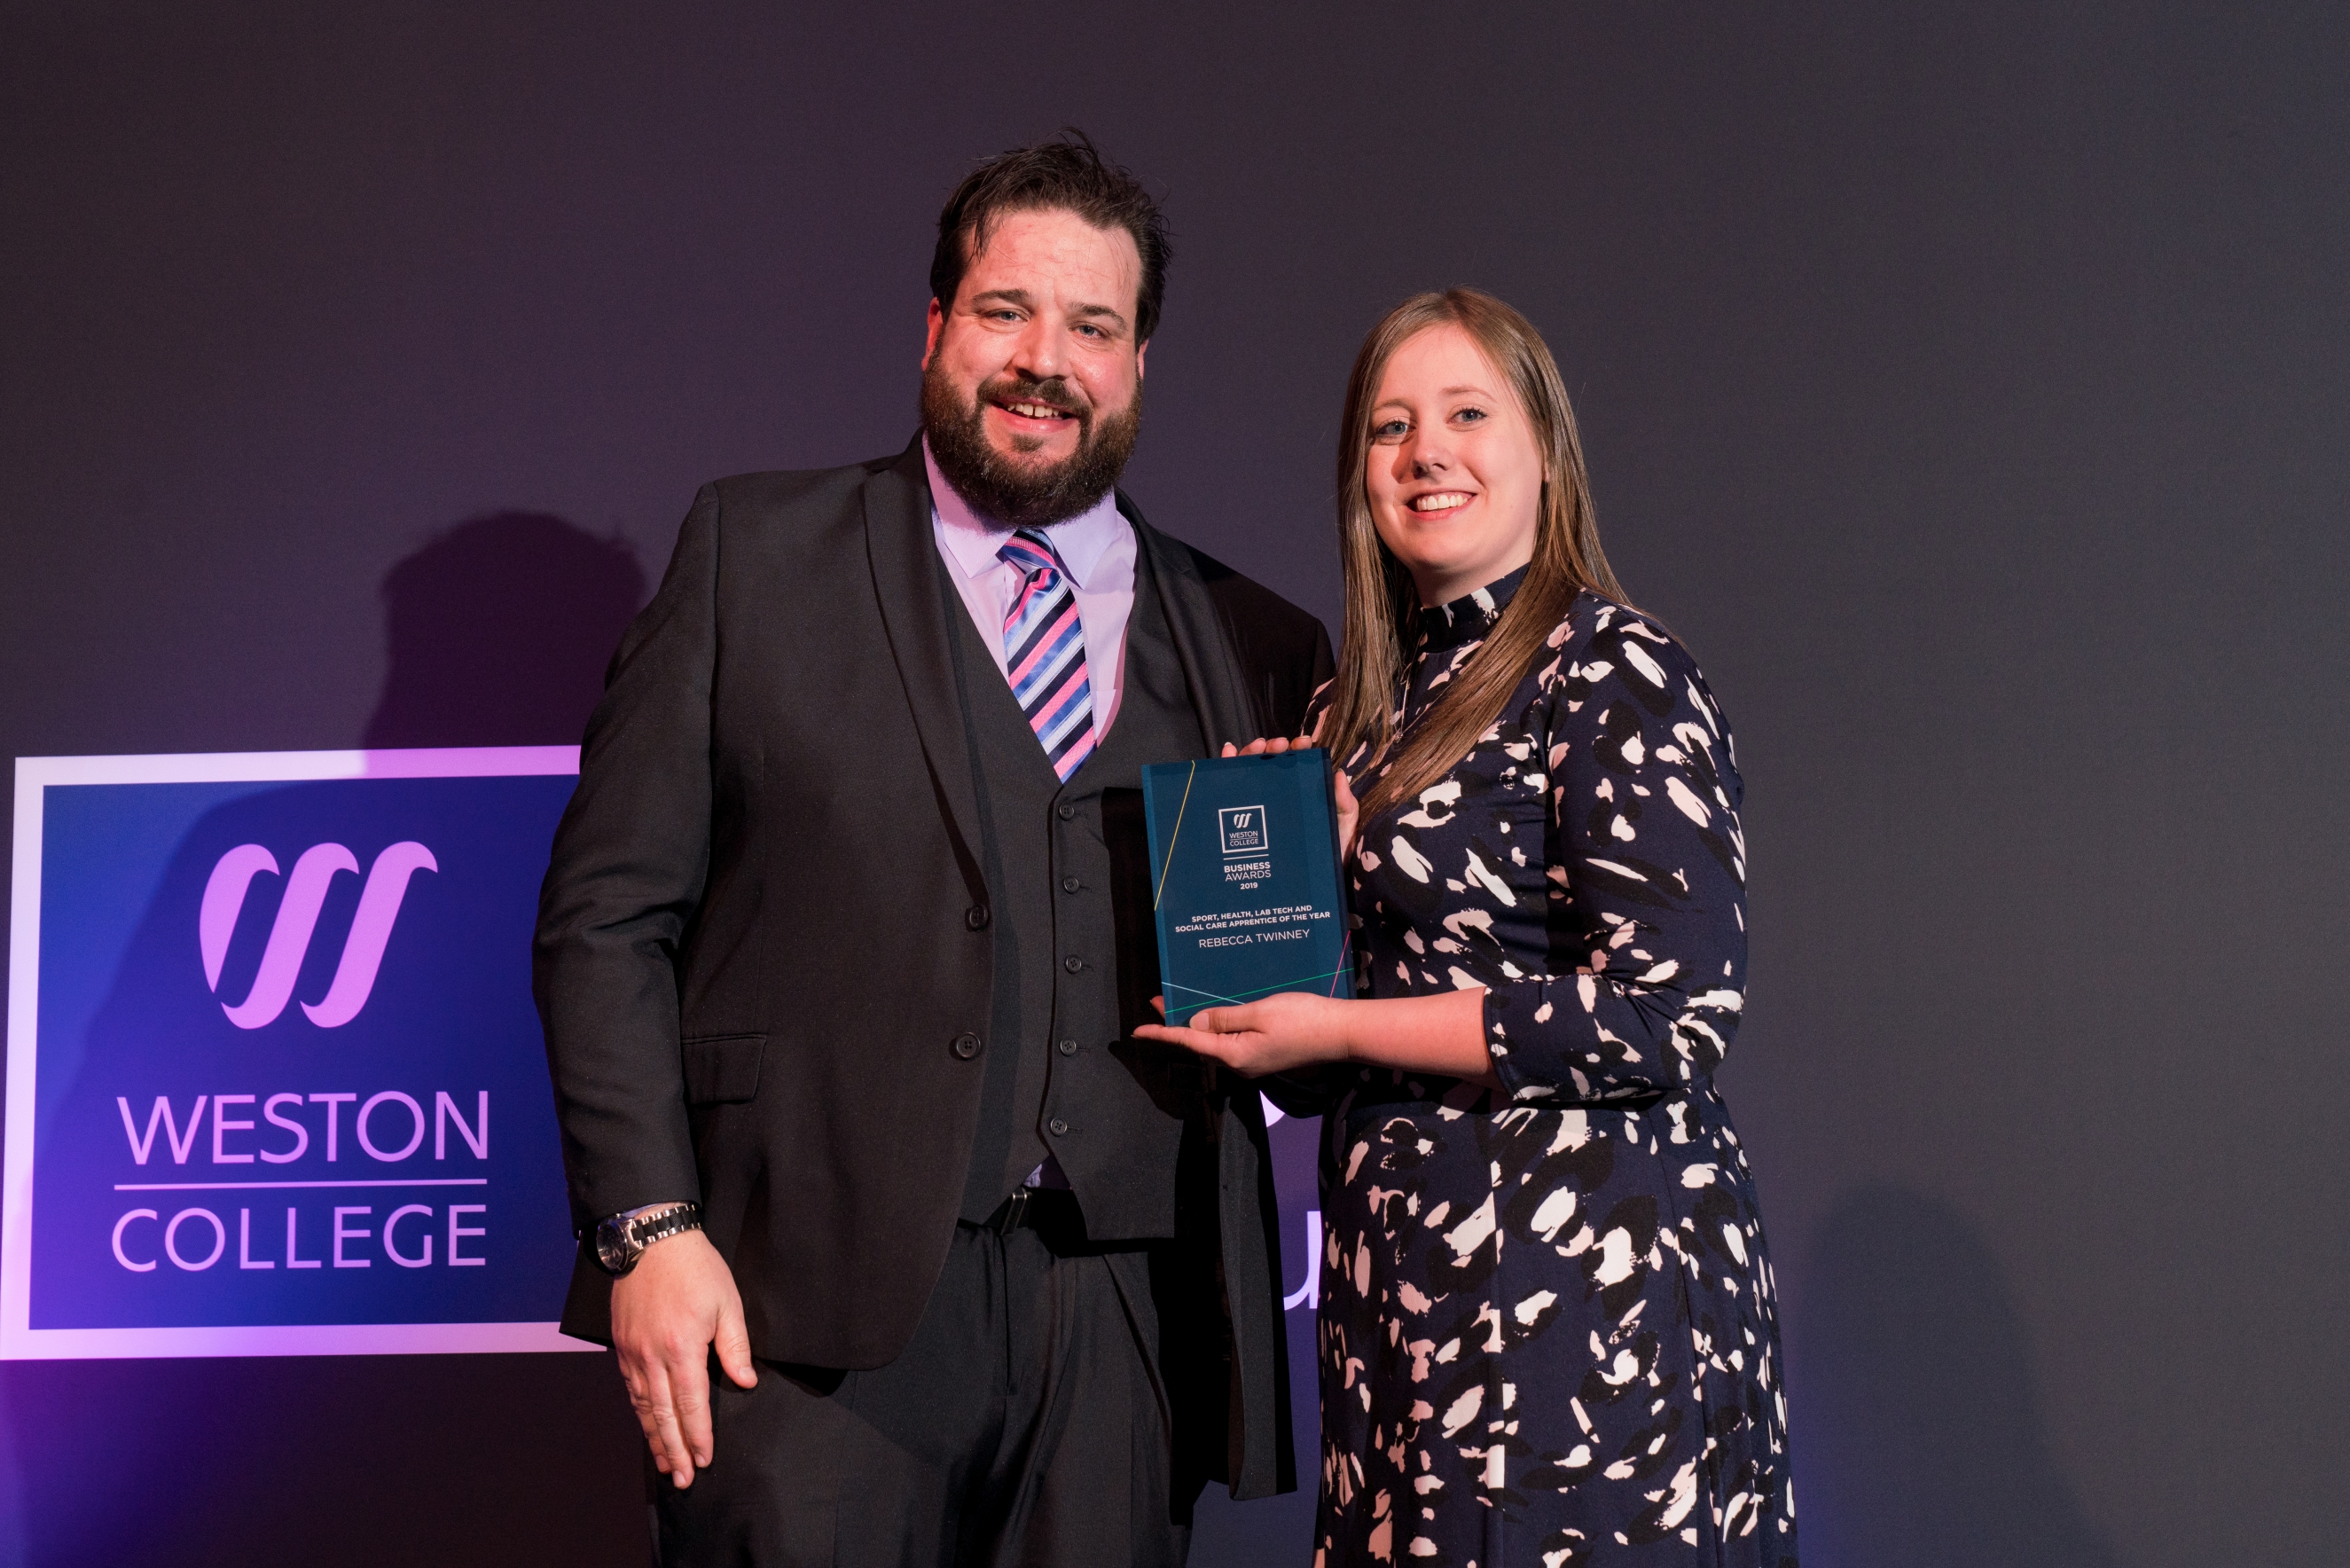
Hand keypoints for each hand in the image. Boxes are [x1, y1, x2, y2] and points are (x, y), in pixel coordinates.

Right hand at [610, 1227, 755, 1487]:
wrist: (650, 1239)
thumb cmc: (696, 1268)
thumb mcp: (727, 1303)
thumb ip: (735, 1347)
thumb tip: (744, 1382)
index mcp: (682, 1348)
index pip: (691, 1404)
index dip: (698, 1435)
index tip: (704, 1460)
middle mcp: (652, 1356)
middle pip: (663, 1415)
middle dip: (674, 1450)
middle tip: (683, 1479)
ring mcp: (633, 1352)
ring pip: (643, 1406)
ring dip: (655, 1437)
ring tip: (665, 1463)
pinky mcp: (622, 1344)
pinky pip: (630, 1388)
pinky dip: (639, 1412)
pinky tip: (647, 1425)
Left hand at [1134, 992, 1352, 1076]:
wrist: (1341, 1034)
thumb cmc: (1302, 1019)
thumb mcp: (1259, 1013)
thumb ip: (1223, 1020)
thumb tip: (1193, 1025)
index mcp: (1234, 1054)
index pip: (1189, 1042)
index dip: (1161, 1034)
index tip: (1136, 1030)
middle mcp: (1239, 1063)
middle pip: (1199, 1044)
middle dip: (1176, 1025)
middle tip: (1158, 1002)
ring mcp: (1252, 1061)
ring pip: (1214, 1044)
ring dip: (1195, 1025)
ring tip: (1179, 1005)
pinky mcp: (1264, 1055)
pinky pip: (1230, 1042)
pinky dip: (1215, 1028)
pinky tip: (1213, 1016)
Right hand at [1221, 736, 1359, 859]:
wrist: (1319, 883)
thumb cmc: (1333, 853)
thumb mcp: (1344, 824)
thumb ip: (1343, 801)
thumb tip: (1340, 773)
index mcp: (1305, 793)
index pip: (1299, 765)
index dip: (1298, 749)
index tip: (1301, 743)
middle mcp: (1282, 797)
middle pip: (1272, 765)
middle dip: (1272, 748)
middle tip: (1277, 745)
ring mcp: (1263, 808)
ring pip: (1251, 773)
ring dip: (1251, 753)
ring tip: (1257, 747)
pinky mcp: (1247, 823)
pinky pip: (1232, 793)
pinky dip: (1227, 768)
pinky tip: (1228, 755)